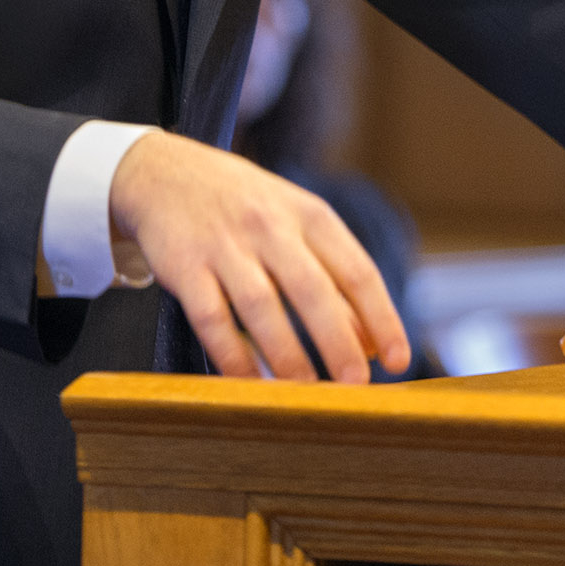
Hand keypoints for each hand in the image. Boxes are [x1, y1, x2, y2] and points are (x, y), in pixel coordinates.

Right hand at [107, 132, 410, 383]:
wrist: (165, 172)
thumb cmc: (246, 207)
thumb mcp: (296, 223)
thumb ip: (334, 276)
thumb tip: (372, 344)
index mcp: (309, 215)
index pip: (357, 271)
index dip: (382, 318)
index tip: (399, 360)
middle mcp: (270, 226)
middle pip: (313, 290)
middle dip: (339, 342)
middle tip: (358, 386)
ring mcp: (225, 245)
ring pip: (262, 307)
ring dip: (287, 355)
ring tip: (307, 393)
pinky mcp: (184, 266)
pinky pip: (212, 318)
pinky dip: (232, 355)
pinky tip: (249, 384)